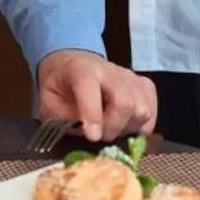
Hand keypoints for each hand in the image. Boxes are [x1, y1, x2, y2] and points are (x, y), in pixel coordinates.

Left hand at [35, 50, 156, 142]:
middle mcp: (110, 71)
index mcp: (81, 71)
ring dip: (128, 128)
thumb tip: (83, 134)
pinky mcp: (144, 85)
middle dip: (113, 127)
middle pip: (125, 102)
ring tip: (112, 128)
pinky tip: (127, 125)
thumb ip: (61, 119)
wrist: (72, 62)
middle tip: (101, 136)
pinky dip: (142, 124)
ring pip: (142, 109)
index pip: (91, 90)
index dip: (93, 115)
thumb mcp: (48, 101)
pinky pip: (152, 110)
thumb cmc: (60, 85)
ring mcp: (130, 77)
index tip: (92, 137)